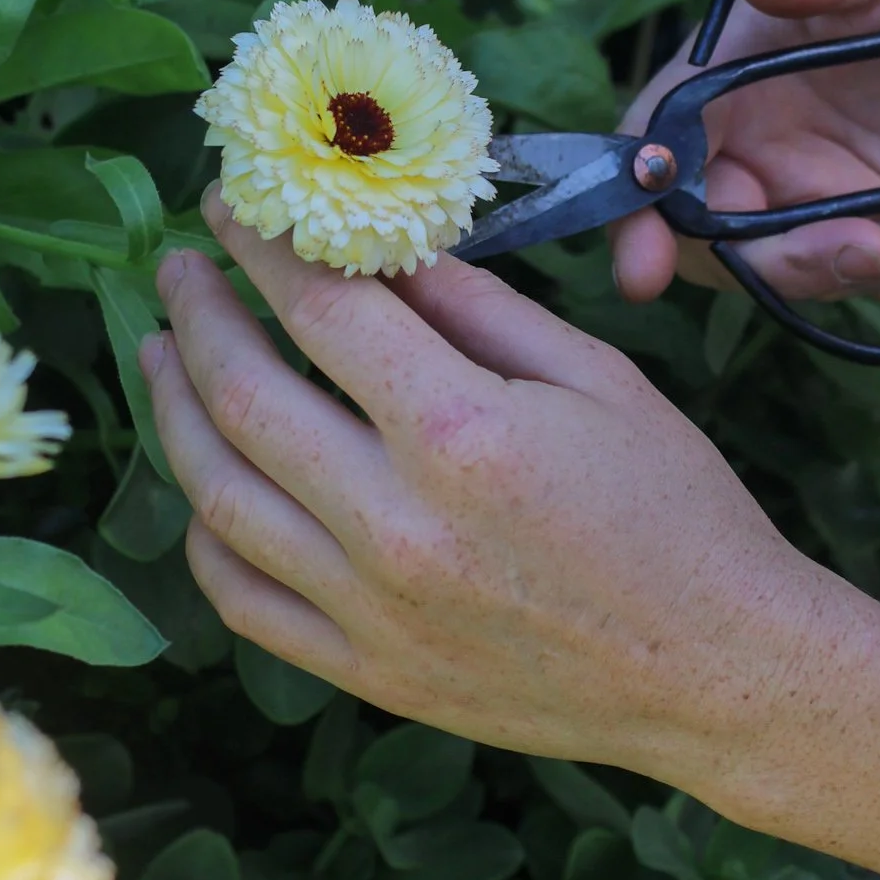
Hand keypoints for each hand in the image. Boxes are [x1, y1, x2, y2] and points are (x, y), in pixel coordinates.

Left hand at [140, 188, 821, 790]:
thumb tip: (378, 248)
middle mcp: (398, 525)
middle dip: (196, 314)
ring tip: (161, 355)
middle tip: (179, 268)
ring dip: (175, 412)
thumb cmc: (676, 511)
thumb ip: (474, 308)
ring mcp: (372, 610)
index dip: (261, 244)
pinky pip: (243, 599)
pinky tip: (205, 484)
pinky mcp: (367, 673)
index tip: (229, 204)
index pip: (321, 309)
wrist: (718, 674)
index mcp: (461, 433)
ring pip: (219, 498)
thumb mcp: (596, 377)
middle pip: (245, 395)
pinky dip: (204, 533)